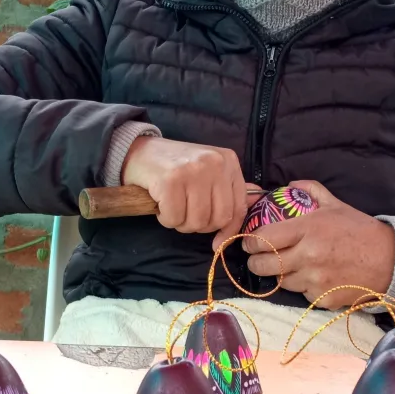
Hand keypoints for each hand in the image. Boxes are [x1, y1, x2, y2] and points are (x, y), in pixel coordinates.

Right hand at [122, 136, 252, 236]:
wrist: (139, 151)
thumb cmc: (175, 166)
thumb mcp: (208, 171)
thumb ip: (229, 188)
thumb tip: (255, 203)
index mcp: (228, 161)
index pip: (238, 207)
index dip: (228, 230)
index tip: (217, 242)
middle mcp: (214, 164)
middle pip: (218, 218)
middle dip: (199, 226)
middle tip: (185, 214)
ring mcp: (193, 171)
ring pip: (196, 221)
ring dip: (180, 223)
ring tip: (172, 207)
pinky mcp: (170, 180)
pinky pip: (174, 219)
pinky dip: (165, 219)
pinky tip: (160, 204)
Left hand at [238, 181, 394, 308]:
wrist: (390, 260)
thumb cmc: (360, 230)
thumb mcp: (336, 205)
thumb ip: (311, 190)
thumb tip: (289, 184)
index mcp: (308, 230)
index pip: (263, 239)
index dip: (250, 242)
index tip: (249, 242)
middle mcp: (308, 256)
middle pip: (263, 266)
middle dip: (255, 263)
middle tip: (258, 258)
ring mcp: (315, 280)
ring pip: (280, 282)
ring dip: (280, 275)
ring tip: (290, 266)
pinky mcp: (323, 299)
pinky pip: (301, 294)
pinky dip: (303, 287)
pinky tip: (313, 277)